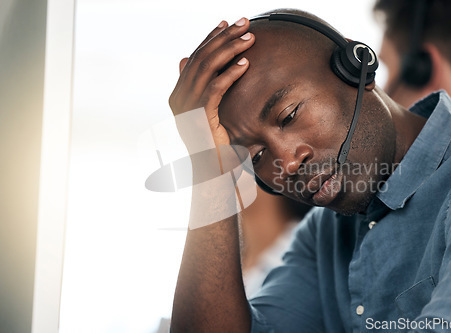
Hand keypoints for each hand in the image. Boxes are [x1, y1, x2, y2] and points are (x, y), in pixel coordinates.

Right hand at [169, 18, 254, 146]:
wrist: (210, 173)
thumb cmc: (213, 145)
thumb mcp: (206, 114)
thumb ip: (201, 89)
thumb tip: (185, 60)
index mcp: (178, 95)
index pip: (194, 58)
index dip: (210, 39)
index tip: (226, 24)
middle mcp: (178, 98)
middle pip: (201, 58)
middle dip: (224, 37)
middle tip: (244, 23)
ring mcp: (186, 106)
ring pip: (208, 68)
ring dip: (231, 49)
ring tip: (250, 38)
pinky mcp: (199, 115)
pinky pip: (216, 87)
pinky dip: (231, 72)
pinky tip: (246, 63)